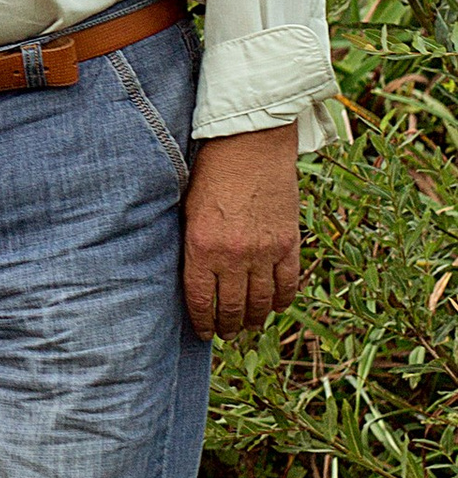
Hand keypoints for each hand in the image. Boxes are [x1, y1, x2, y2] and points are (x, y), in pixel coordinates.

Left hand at [183, 123, 302, 338]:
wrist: (251, 143)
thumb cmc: (211, 171)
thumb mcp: (187, 209)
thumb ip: (192, 244)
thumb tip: (193, 278)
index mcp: (201, 247)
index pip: (200, 300)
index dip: (202, 322)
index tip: (202, 332)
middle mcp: (233, 255)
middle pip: (232, 307)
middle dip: (227, 326)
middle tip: (226, 334)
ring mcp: (264, 251)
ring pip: (261, 302)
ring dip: (254, 319)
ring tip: (248, 325)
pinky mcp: (288, 244)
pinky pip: (288, 285)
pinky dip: (282, 301)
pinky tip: (275, 306)